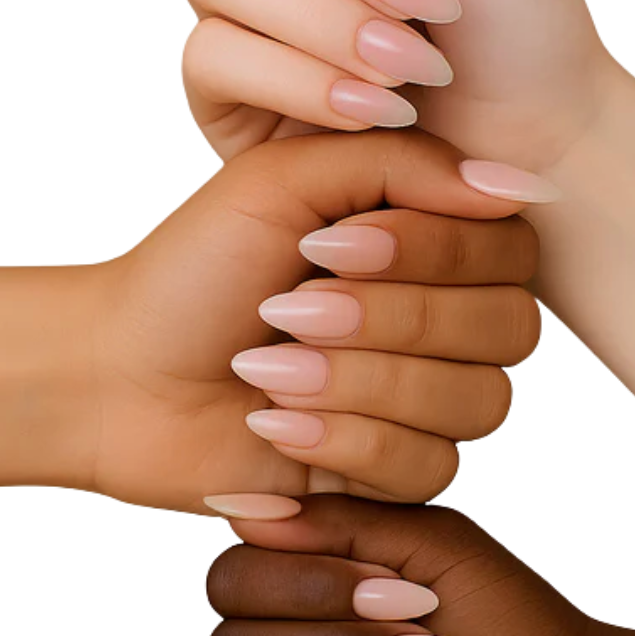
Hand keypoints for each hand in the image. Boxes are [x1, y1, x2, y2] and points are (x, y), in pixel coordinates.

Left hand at [87, 132, 540, 514]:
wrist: (120, 373)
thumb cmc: (197, 267)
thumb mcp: (286, 180)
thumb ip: (401, 165)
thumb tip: (514, 188)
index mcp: (433, 239)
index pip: (510, 247)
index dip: (431, 252)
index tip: (326, 245)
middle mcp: (449, 318)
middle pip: (508, 327)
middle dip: (390, 320)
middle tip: (285, 309)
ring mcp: (430, 398)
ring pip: (478, 402)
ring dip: (359, 382)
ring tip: (265, 370)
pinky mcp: (399, 470)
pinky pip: (430, 467)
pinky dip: (344, 442)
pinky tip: (274, 425)